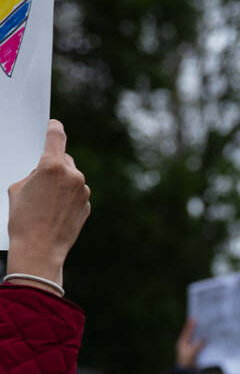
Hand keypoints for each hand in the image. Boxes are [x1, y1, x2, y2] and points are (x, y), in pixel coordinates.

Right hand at [6, 120, 90, 292]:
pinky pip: (77, 194)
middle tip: (40, 182)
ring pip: (72, 178)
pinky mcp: (87, 204)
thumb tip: (43, 172)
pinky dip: (69, 197)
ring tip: (46, 203)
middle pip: (65, 159)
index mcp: (52, 166)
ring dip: (62, 183)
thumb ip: (33, 174)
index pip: (56, 136)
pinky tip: (56, 211)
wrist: (40, 248)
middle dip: (54, 166)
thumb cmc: (23, 219)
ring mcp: (83, 190)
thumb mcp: (18, 189)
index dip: (54, 128)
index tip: (54, 125)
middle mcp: (73, 175)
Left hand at [176, 318, 204, 368]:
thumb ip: (197, 345)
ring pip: (196, 339)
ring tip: (208, 329)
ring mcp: (190, 350)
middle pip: (192, 334)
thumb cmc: (187, 364)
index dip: (190, 325)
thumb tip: (204, 339)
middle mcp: (185, 346)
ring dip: (202, 335)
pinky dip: (205, 342)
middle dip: (197, 329)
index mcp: (182, 344)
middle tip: (202, 321)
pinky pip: (200, 345)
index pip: (186, 332)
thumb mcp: (192, 354)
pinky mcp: (195, 354)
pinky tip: (210, 340)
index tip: (194, 317)